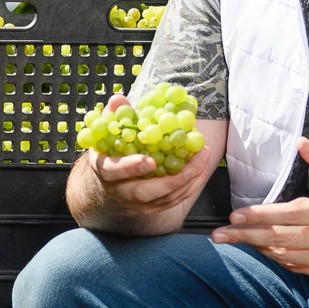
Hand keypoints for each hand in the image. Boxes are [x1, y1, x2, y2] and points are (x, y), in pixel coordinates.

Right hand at [84, 94, 213, 215]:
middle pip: (143, 192)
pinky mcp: (152, 207)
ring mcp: (136, 203)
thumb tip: (118, 99)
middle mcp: (119, 191)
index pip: (115, 172)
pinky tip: (201, 168)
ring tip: (203, 157)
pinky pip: (173, 201)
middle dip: (172, 179)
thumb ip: (116, 115)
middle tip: (193, 161)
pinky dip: (190, 186)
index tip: (150, 160)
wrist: (111, 178)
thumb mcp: (109, 130)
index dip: (132, 167)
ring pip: (163, 198)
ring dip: (187, 180)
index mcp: (105, 170)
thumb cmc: (113, 148)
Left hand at [213, 137, 308, 276]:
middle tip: (219, 235)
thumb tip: (302, 145)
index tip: (236, 214)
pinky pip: (303, 269)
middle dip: (246, 237)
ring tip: (237, 241)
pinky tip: (267, 253)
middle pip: (281, 240)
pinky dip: (282, 261)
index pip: (290, 215)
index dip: (260, 216)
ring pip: (288, 257)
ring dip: (260, 249)